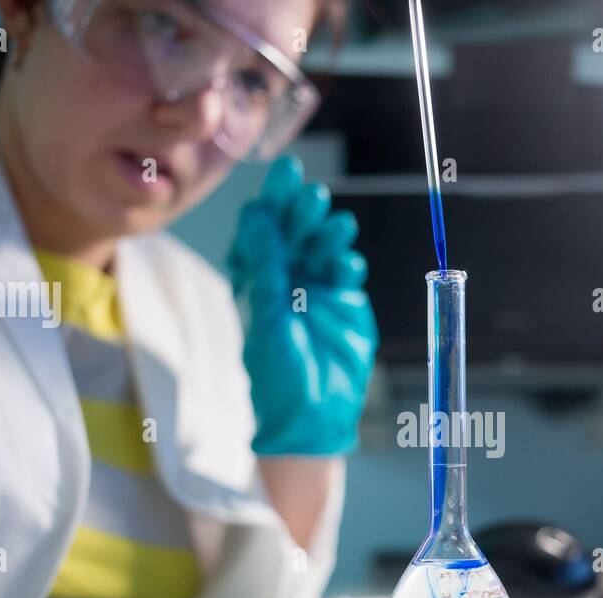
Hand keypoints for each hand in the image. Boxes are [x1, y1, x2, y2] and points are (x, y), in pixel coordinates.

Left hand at [229, 157, 378, 455]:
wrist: (314, 416)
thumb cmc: (278, 376)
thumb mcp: (267, 319)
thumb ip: (267, 267)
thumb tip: (260, 216)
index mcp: (255, 280)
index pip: (262, 230)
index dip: (272, 202)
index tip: (286, 176)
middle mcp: (285, 277)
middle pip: (294, 230)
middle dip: (303, 211)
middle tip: (312, 198)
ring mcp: (316, 287)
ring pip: (322, 246)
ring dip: (329, 233)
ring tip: (337, 226)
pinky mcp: (345, 301)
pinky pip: (346, 270)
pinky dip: (347, 262)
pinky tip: (346, 264)